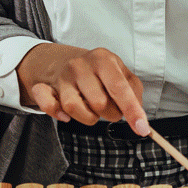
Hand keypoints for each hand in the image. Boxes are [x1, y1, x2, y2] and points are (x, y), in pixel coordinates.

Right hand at [17, 43, 148, 134]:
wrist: (68, 61)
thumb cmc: (100, 72)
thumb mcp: (122, 73)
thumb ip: (134, 92)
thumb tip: (138, 115)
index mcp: (102, 59)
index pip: (119, 87)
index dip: (132, 110)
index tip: (142, 129)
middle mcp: (80, 66)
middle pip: (99, 103)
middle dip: (110, 113)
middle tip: (111, 108)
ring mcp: (62, 77)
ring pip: (75, 108)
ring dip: (89, 118)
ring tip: (93, 110)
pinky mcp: (46, 88)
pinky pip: (48, 106)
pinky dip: (56, 113)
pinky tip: (66, 116)